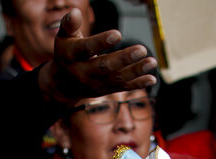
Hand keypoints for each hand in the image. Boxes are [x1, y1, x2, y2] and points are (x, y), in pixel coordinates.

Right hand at [37, 9, 157, 105]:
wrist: (63, 85)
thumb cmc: (67, 54)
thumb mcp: (63, 38)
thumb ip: (70, 25)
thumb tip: (75, 12)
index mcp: (71, 56)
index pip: (86, 49)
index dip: (101, 42)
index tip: (117, 34)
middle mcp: (83, 72)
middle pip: (105, 66)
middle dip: (124, 59)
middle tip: (141, 49)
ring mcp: (95, 83)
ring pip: (117, 78)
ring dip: (136, 71)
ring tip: (151, 62)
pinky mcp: (105, 89)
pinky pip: (123, 87)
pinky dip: (138, 84)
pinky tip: (151, 78)